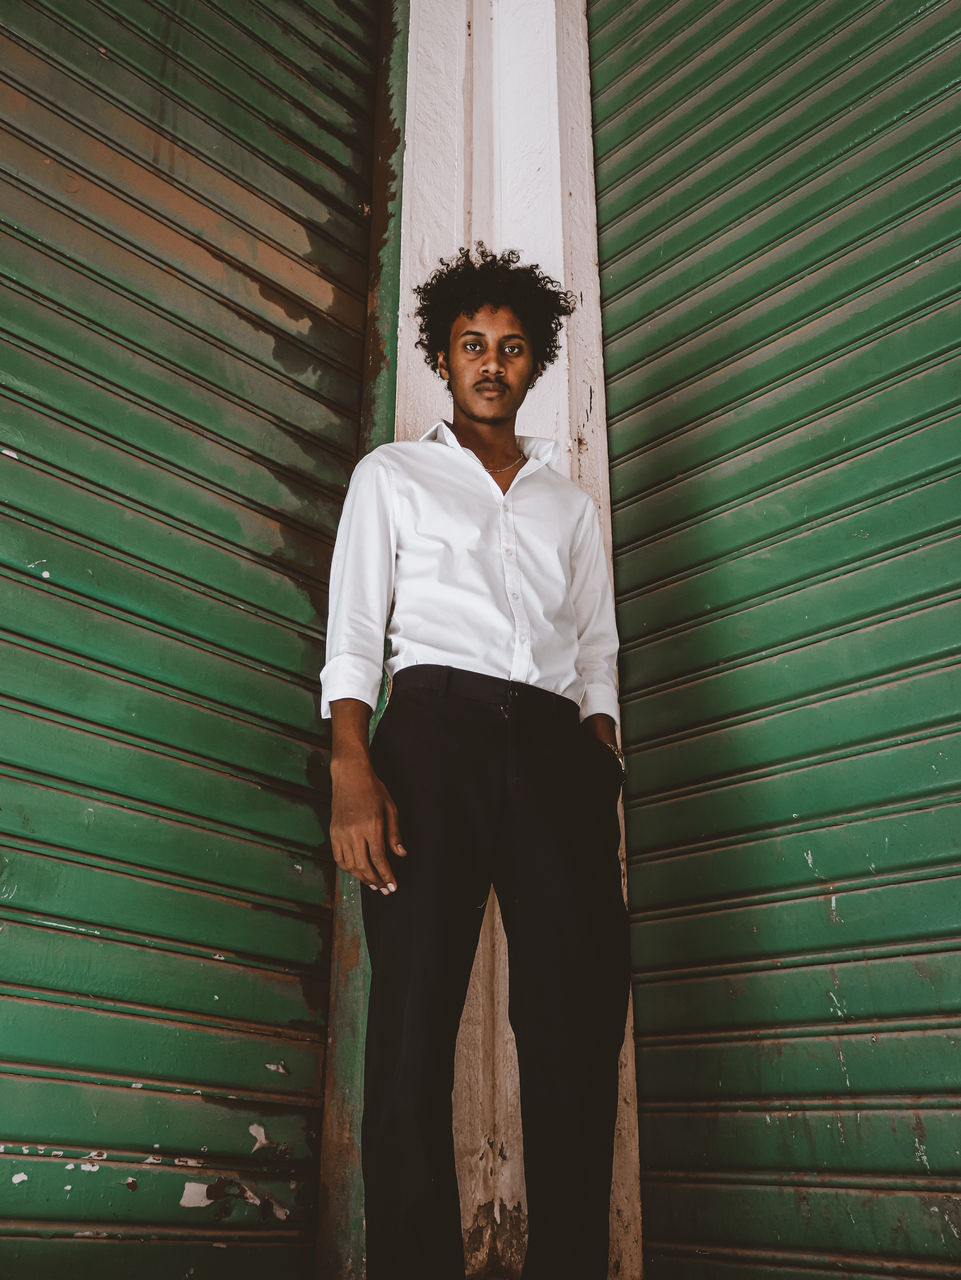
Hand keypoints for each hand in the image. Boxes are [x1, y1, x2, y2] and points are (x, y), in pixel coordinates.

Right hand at [329, 755, 406, 893]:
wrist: (350, 775)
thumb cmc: (372, 789)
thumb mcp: (390, 808)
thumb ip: (394, 834)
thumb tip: (400, 853)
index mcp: (371, 826)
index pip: (379, 859)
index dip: (387, 875)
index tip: (392, 886)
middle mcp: (354, 832)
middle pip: (364, 866)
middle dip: (376, 881)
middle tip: (384, 889)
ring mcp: (341, 833)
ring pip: (350, 865)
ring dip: (362, 877)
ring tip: (372, 883)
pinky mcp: (333, 832)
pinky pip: (339, 857)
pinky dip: (348, 868)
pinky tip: (357, 871)